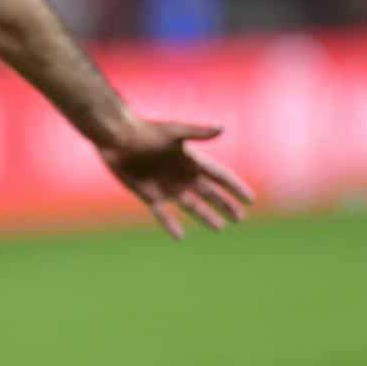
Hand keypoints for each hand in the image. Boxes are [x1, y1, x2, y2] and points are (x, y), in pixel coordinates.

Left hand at [97, 119, 254, 239]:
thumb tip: (222, 128)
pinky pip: (163, 213)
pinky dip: (170, 224)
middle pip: (209, 193)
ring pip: (191, 205)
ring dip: (205, 216)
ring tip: (220, 228)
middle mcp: (181, 175)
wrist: (116, 137)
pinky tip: (179, 236)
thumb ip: (197, 132)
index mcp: (191, 160)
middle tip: (240, 218)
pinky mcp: (148, 194)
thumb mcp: (173, 131)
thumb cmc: (145, 130)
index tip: (250, 199)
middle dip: (225, 205)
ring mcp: (166, 186)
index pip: (219, 176)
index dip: (234, 187)